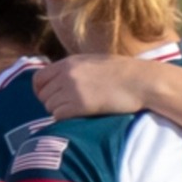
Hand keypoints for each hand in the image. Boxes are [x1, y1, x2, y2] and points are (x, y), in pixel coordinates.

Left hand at [32, 55, 165, 118]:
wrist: (143, 81)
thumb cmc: (125, 73)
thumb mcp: (95, 62)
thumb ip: (76, 69)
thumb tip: (62, 80)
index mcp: (69, 62)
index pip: (38, 78)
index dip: (41, 91)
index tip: (50, 98)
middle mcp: (66, 74)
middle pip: (43, 95)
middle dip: (52, 103)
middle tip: (67, 107)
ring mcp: (72, 89)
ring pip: (50, 106)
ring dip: (60, 111)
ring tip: (77, 111)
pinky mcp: (80, 104)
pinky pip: (59, 116)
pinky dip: (66, 119)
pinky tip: (80, 116)